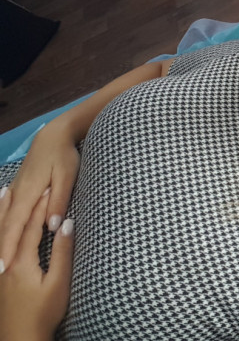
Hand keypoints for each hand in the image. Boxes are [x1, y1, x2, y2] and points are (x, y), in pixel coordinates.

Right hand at [0, 124, 79, 273]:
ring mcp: (14, 191)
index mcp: (28, 194)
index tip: (2, 268)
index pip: (14, 226)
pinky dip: (1, 227)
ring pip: (1, 220)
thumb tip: (53, 226)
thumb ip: (60, 201)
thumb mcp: (67, 176)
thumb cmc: (63, 156)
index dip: (7, 247)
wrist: (53, 135)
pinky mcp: (17, 190)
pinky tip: (0, 235)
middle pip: (4, 227)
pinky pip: (4, 213)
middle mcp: (16, 195)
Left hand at [0, 191, 73, 340]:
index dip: (41, 206)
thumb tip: (66, 223)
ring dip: (1, 212)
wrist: (20, 339)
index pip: (31, 227)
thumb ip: (61, 252)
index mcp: (21, 262)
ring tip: (3, 192)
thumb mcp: (58, 283)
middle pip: (10, 227)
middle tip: (24, 183)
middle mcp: (4, 262)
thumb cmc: (44, 312)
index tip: (51, 187)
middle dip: (20, 205)